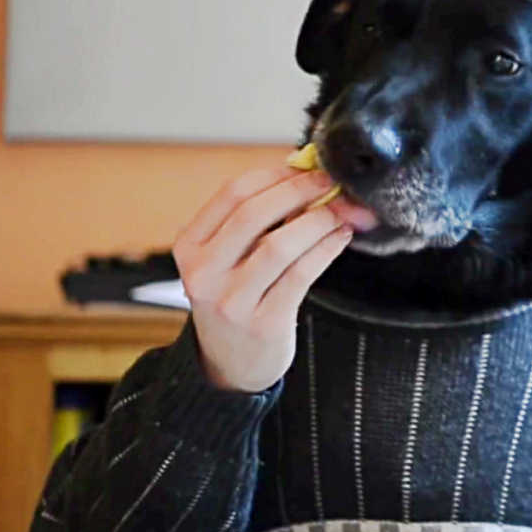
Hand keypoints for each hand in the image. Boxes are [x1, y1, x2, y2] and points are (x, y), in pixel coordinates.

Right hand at [172, 165, 376, 391]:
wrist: (232, 364)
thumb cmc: (237, 297)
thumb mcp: (229, 258)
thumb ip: (257, 221)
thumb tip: (306, 173)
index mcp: (190, 247)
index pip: (232, 194)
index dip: (274, 175)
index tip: (305, 166)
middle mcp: (203, 274)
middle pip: (254, 215)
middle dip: (299, 191)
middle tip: (331, 183)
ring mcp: (231, 301)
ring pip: (280, 245)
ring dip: (318, 220)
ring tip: (342, 211)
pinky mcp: (264, 323)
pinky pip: (301, 275)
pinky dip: (326, 248)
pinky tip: (341, 236)